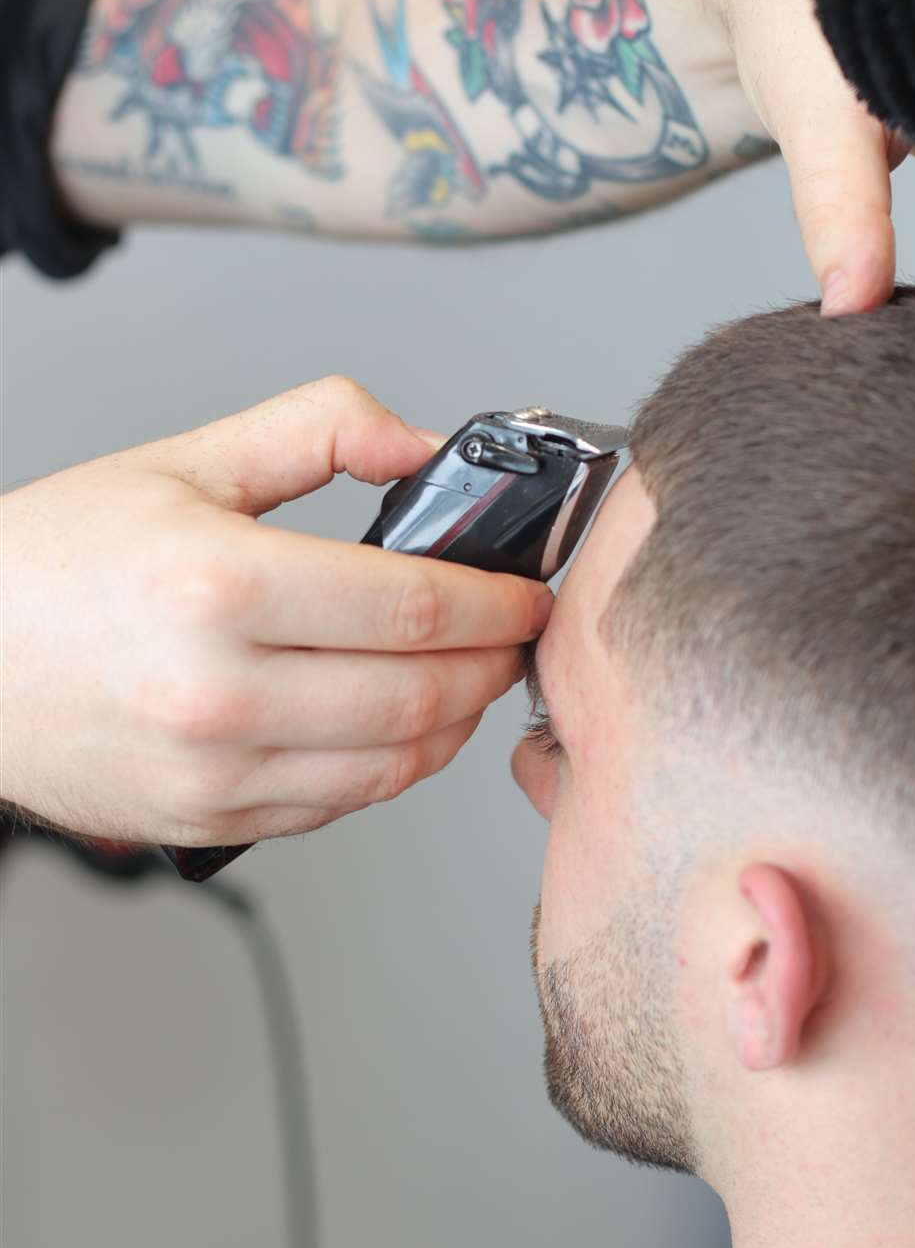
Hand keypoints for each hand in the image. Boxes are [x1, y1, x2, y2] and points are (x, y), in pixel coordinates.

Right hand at [0, 376, 550, 847]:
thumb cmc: (56, 566)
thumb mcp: (183, 463)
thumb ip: (314, 430)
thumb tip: (418, 443)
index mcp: (219, 585)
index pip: (415, 605)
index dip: (497, 603)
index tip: (526, 595)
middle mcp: (221, 691)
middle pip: (423, 693)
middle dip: (494, 664)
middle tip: (512, 637)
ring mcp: (216, 769)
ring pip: (396, 763)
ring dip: (457, 721)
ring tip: (467, 678)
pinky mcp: (211, 817)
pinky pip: (343, 804)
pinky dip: (394, 765)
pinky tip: (399, 725)